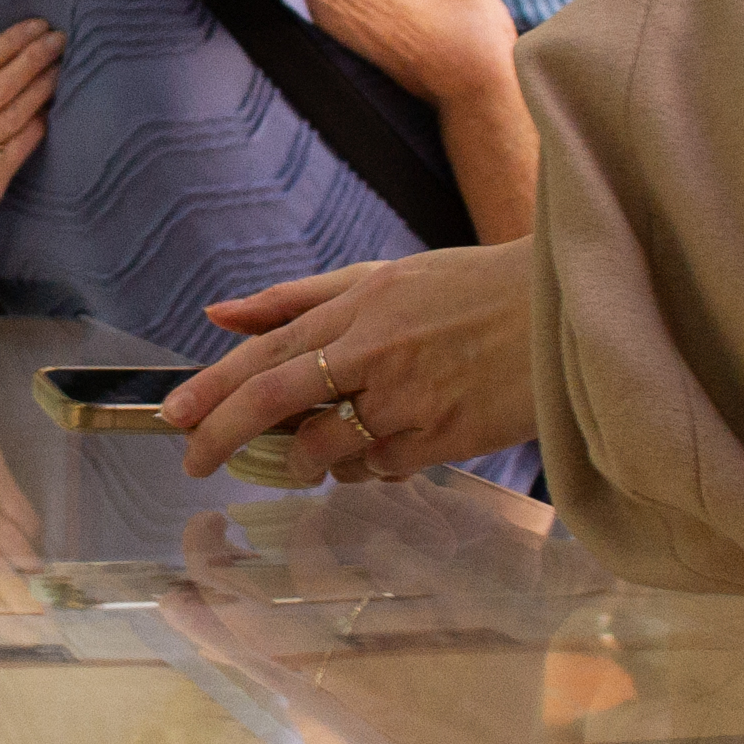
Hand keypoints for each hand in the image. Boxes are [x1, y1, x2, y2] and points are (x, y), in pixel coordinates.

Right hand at [0, 21, 61, 277]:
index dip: (10, 42)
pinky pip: (19, 148)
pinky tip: (51, 109)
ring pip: (14, 115)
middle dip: (34, 57)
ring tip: (61, 68)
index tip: (36, 26)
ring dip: (42, 87)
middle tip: (60, 39)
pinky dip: (37, 125)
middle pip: (0, 85)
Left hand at [163, 240, 542, 484]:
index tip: (174, 418)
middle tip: (195, 463)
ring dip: (307, 461)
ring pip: (328, 448)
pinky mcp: (447, 438)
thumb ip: (299, 298)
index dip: (212, 388)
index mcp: (360, 305)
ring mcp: (412, 398)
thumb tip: (218, 313)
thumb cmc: (475, 289)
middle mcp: (377, 350)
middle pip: (276, 400)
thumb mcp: (386, 275)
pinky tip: (376, 452)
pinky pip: (381, 469)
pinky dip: (365, 469)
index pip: (265, 352)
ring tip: (309, 460)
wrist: (569, 310)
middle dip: (225, 435)